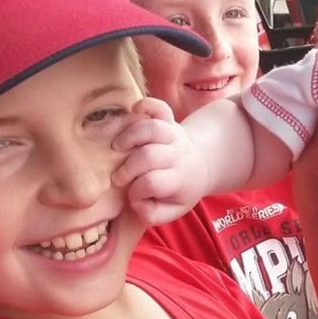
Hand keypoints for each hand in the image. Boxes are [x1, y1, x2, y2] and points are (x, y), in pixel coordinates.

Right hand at [112, 97, 208, 225]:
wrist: (200, 166)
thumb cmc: (178, 191)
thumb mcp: (172, 210)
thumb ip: (153, 214)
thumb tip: (135, 203)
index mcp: (179, 178)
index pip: (153, 182)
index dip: (136, 190)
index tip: (132, 196)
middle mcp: (177, 154)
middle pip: (149, 156)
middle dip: (128, 168)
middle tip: (119, 178)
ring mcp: (174, 134)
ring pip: (152, 128)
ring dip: (130, 136)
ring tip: (117, 147)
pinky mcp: (169, 120)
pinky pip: (159, 106)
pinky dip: (145, 104)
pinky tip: (132, 111)